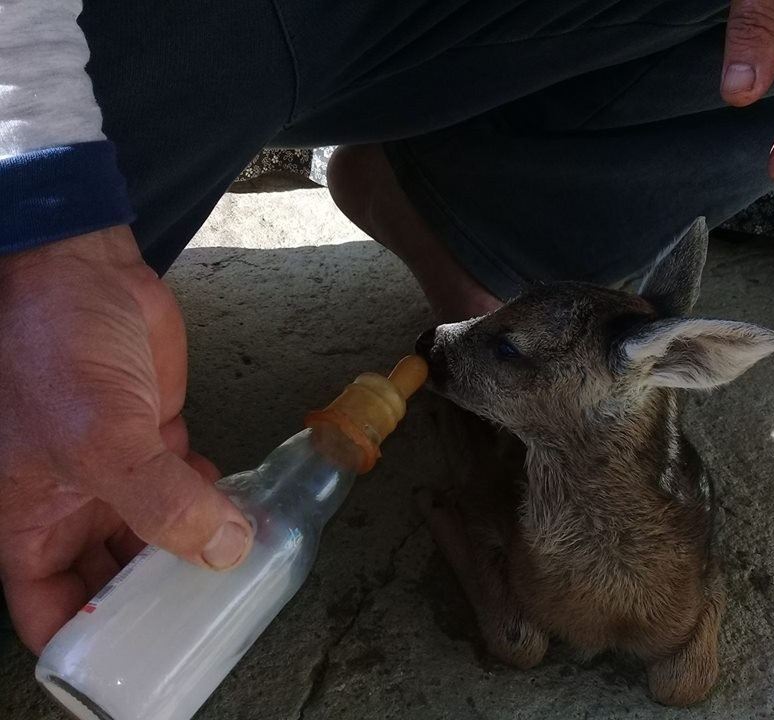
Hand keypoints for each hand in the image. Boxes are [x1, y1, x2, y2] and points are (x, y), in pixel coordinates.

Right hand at [0, 227, 251, 653]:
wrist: (80, 271)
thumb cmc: (51, 352)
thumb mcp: (98, 439)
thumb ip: (159, 502)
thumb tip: (224, 553)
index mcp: (31, 520)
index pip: (50, 607)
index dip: (87, 641)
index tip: (140, 662)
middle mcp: (73, 504)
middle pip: (113, 579)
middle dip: (156, 601)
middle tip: (210, 621)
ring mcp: (119, 470)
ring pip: (157, 534)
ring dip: (194, 550)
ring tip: (240, 572)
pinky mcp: (158, 435)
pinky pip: (187, 487)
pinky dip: (212, 502)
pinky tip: (242, 513)